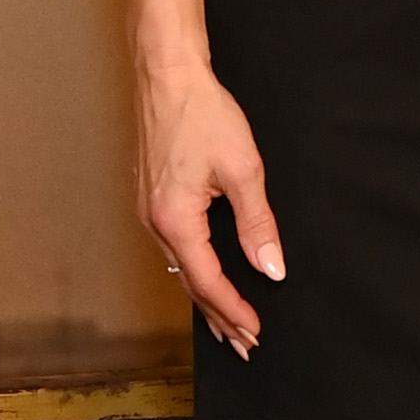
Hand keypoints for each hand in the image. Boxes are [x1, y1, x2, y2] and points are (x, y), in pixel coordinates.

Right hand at [141, 64, 285, 355]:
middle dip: (218, 315)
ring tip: (227, 322)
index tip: (255, 331)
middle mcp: (154, 222)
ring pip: (179, 268)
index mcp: (175, 220)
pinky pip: (173, 248)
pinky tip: (204, 276)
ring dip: (205, 296)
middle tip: (244, 343)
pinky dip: (193, 270)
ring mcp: (148, 211)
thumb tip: (270, 266)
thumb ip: (257, 223)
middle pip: (189, 283)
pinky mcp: (151, 198)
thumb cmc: (201, 114)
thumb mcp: (243, 170)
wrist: (168, 76)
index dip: (233, 309)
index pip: (208, 281)